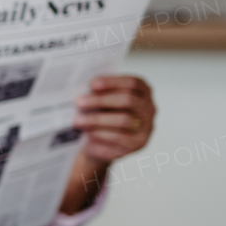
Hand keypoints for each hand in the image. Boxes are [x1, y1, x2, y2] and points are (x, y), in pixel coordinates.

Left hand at [59, 75, 155, 212]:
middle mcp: (148, 108)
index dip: (113, 82)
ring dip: (97, 119)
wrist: (100, 142)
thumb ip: (98, 92)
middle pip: (128, 100)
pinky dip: (100, 133)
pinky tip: (86, 132)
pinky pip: (119, 138)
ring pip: (123, 120)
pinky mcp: (138, 144)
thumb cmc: (101, 114)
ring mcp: (146, 127)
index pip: (133, 83)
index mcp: (143, 91)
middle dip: (101, 100)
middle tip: (79, 102)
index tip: (92, 84)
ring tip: (77, 120)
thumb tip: (82, 88)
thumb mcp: (100, 101)